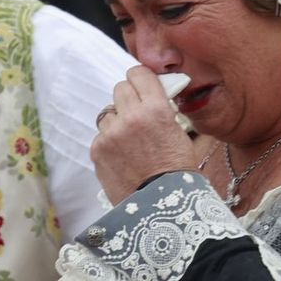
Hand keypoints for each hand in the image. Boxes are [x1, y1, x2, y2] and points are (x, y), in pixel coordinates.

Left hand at [91, 67, 197, 203]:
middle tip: (137, 113)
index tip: (142, 85)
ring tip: (131, 141)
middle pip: (120, 88)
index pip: (138, 73)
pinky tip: (123, 156)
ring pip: (108, 112)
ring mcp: (111, 133)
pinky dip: (110, 142)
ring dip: (118, 121)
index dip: (140, 79)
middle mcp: (131, 116)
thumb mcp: (182, 135)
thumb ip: (168, 110)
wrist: (159, 207)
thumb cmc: (177, 172)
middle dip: (129, 98)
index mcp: (156, 109)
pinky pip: (101, 135)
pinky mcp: (97, 149)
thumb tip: (162, 93)